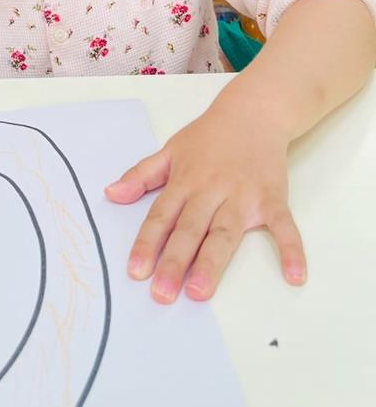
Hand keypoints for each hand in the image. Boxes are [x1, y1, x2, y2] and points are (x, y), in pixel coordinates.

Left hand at [104, 111, 306, 303]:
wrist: (254, 112)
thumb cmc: (209, 136)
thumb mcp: (170, 150)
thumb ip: (141, 175)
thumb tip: (111, 194)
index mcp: (185, 181)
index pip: (161, 216)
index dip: (147, 244)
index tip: (136, 272)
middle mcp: (212, 191)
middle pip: (190, 230)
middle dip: (174, 262)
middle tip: (162, 294)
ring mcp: (243, 197)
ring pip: (225, 233)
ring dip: (213, 263)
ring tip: (200, 291)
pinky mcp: (273, 199)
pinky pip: (284, 227)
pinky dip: (292, 250)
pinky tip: (295, 276)